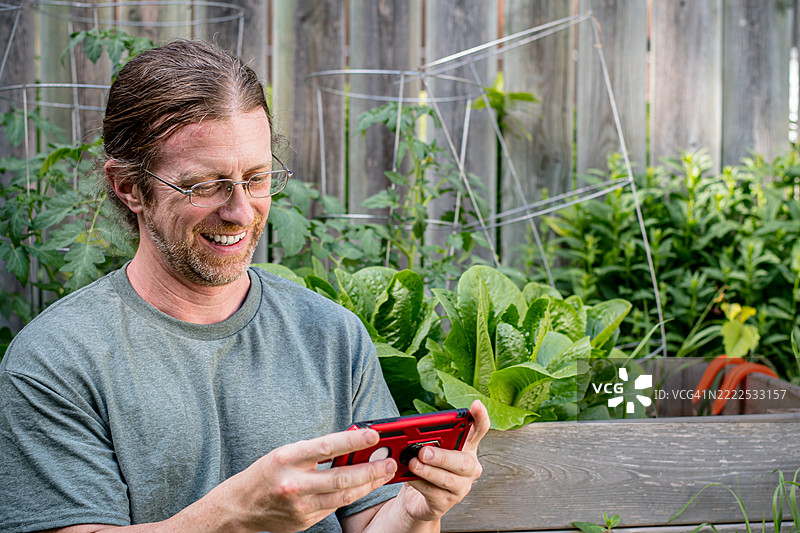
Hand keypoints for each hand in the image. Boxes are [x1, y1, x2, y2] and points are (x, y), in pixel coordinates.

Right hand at [214, 428, 396, 532]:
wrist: (241, 506)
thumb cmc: (268, 472)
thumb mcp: (287, 453)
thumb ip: (317, 449)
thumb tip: (351, 442)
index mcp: (286, 459)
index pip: (326, 447)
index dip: (352, 441)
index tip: (374, 435)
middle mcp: (293, 484)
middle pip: (340, 478)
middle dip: (370, 470)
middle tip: (390, 462)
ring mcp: (299, 506)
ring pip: (343, 496)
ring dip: (368, 485)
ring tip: (385, 474)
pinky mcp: (304, 522)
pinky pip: (333, 507)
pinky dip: (351, 496)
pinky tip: (364, 487)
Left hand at [399, 400, 489, 522]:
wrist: (417, 498)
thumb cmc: (424, 466)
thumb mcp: (425, 449)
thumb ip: (424, 440)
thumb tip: (411, 435)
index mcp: (466, 448)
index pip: (478, 431)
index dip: (480, 418)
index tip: (476, 404)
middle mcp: (469, 468)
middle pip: (463, 461)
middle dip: (443, 456)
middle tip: (424, 452)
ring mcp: (460, 488)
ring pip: (449, 480)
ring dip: (429, 471)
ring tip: (413, 464)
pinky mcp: (446, 504)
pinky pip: (434, 494)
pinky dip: (420, 484)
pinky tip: (410, 478)